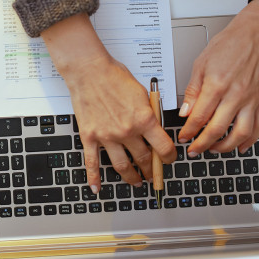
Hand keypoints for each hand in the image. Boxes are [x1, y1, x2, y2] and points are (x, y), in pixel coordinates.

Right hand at [41, 13, 175, 192]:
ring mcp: (107, 136)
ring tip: (136, 182)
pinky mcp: (90, 137)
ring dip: (131, 177)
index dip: (169, 157)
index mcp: (143, 119)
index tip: (168, 160)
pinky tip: (96, 188)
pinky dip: (94, 178)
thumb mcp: (142, 92)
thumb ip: (149, 113)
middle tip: (153, 173)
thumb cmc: (114, 76)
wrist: (89, 70)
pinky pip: (92, 162)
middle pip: (143, 159)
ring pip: (122, 166)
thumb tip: (154, 127)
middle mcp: (127, 131)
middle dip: (151, 170)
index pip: (163, 147)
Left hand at [177, 1, 258, 154]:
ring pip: (240, 134)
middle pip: (217, 129)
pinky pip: (258, 127)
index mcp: (217, 84)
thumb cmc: (227, 45)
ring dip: (225, 147)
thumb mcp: (200, 64)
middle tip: (193, 150)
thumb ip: (193, 91)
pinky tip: (240, 146)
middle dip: (202, 144)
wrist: (254, 36)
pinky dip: (249, 141)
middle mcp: (236, 94)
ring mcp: (251, 99)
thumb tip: (185, 112)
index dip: (188, 131)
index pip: (199, 116)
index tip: (183, 137)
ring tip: (213, 149)